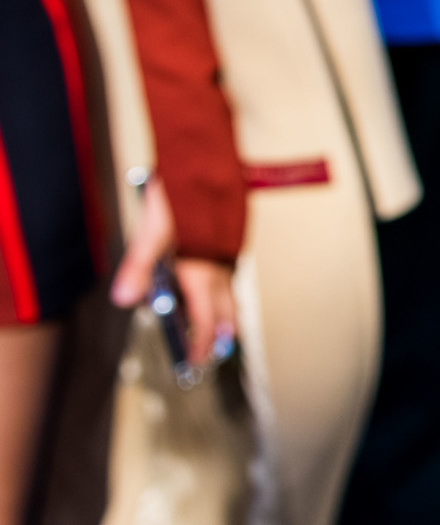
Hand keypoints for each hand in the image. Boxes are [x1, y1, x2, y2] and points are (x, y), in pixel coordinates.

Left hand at [111, 176, 237, 366]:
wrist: (210, 160)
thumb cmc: (183, 194)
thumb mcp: (153, 232)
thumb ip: (139, 268)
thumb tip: (125, 300)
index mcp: (203, 272)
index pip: (205, 322)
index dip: (199, 346)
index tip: (194, 364)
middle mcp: (220, 268)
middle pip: (226, 313)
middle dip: (217, 336)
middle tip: (209, 354)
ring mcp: (227, 255)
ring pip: (229, 294)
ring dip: (221, 314)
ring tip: (213, 326)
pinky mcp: (228, 242)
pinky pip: (228, 275)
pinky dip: (220, 289)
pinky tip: (207, 282)